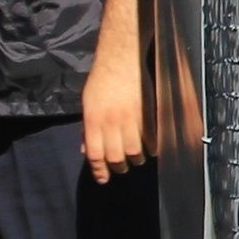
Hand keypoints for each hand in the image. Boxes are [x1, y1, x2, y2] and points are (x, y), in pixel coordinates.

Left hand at [81, 42, 148, 182]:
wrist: (122, 58)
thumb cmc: (101, 80)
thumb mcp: (87, 104)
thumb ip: (86, 128)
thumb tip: (86, 151)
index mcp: (93, 119)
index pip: (95, 154)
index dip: (99, 170)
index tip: (103, 179)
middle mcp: (111, 122)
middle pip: (116, 157)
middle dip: (118, 168)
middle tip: (121, 168)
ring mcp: (131, 118)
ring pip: (134, 152)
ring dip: (135, 160)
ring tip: (135, 158)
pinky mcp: (147, 113)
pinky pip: (151, 140)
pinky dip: (151, 149)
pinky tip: (149, 149)